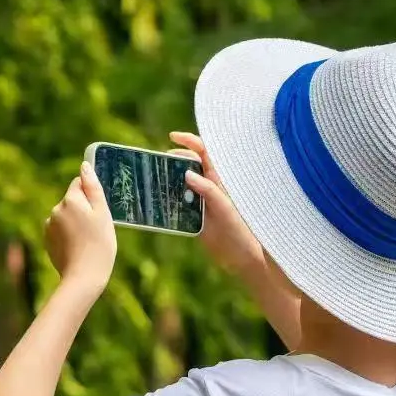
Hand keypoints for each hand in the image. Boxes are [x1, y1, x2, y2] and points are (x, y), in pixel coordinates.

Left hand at [44, 162, 116, 292]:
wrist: (83, 276)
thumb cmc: (99, 244)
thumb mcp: (102, 213)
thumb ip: (92, 187)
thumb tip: (84, 166)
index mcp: (70, 200)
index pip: (79, 184)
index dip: (91, 195)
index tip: (99, 210)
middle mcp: (56, 209)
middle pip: (72, 201)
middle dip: (83, 210)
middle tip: (96, 229)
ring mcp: (49, 226)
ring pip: (66, 216)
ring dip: (75, 223)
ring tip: (87, 241)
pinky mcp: (47, 240)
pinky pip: (60, 231)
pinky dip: (68, 236)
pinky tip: (78, 248)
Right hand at [170, 131, 266, 280]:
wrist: (243, 259)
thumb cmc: (241, 231)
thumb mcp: (226, 209)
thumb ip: (209, 190)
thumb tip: (187, 173)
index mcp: (221, 180)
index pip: (206, 152)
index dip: (190, 141)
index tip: (172, 136)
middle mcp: (210, 187)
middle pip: (189, 165)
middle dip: (173, 159)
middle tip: (157, 163)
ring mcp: (202, 202)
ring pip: (181, 184)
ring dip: (168, 180)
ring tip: (153, 179)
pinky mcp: (194, 217)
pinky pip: (178, 204)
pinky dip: (167, 200)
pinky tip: (156, 201)